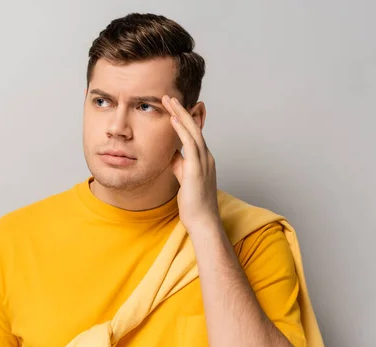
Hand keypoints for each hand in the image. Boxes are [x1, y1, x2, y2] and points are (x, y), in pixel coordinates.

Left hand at [162, 95, 220, 233]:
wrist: (203, 222)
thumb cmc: (194, 204)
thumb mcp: (184, 178)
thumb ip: (179, 164)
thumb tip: (171, 153)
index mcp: (204, 159)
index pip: (194, 133)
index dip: (184, 118)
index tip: (173, 106)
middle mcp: (207, 157)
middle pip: (195, 127)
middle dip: (182, 110)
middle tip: (169, 96)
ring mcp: (204, 162)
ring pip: (193, 131)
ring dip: (180, 114)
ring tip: (169, 100)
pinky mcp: (197, 169)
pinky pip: (190, 144)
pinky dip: (181, 129)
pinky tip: (173, 119)